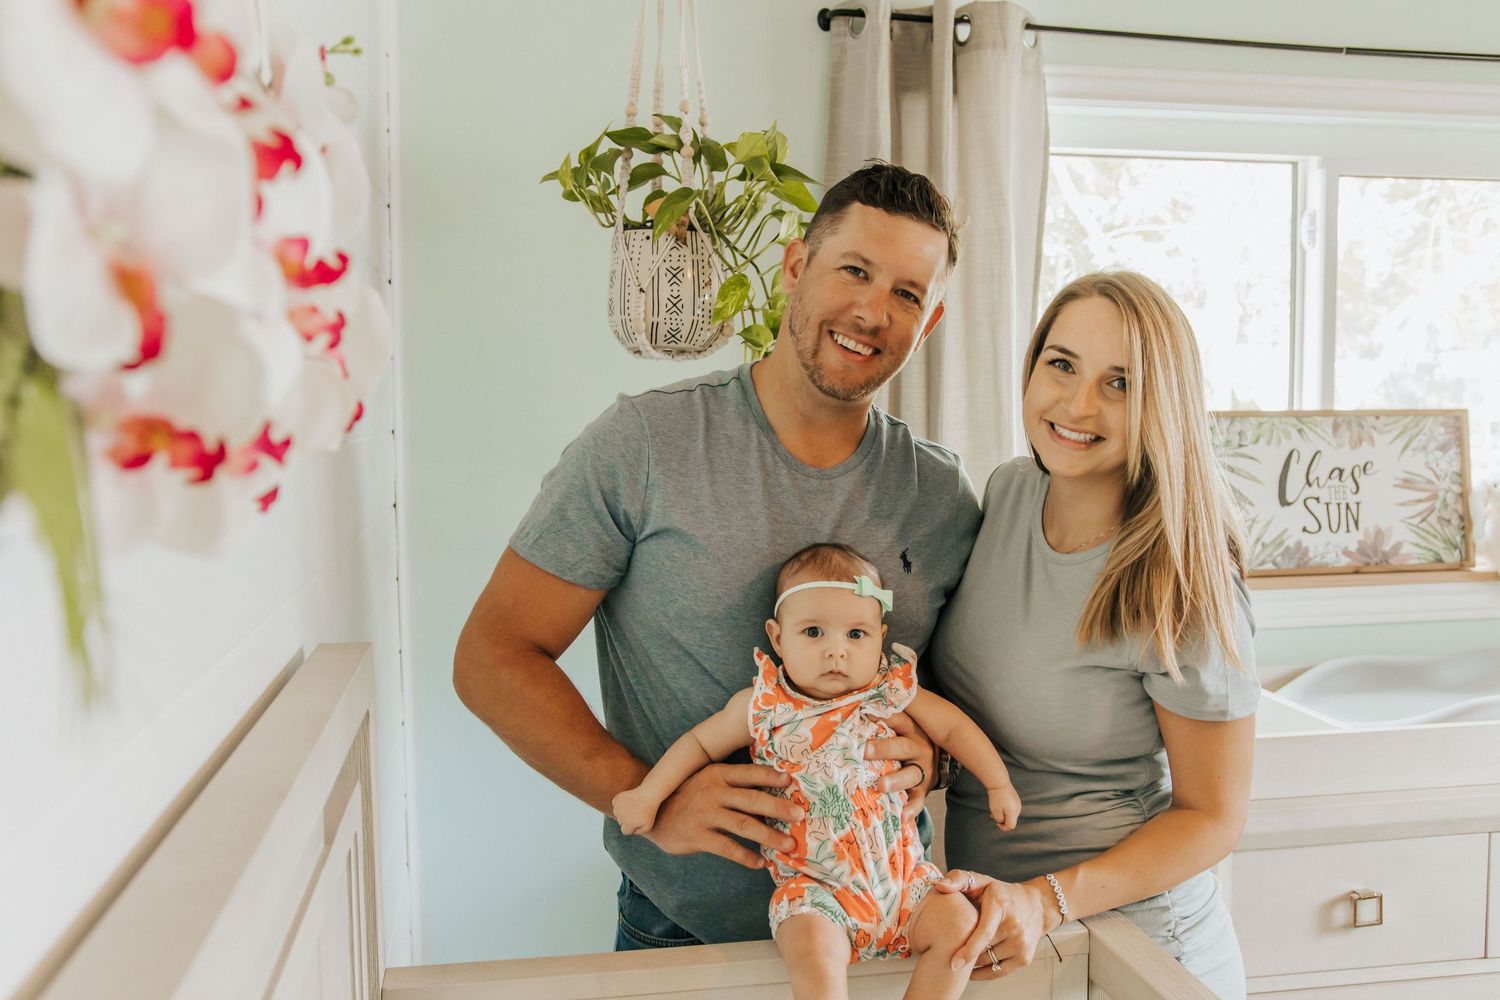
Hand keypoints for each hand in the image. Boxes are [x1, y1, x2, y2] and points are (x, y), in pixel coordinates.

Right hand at [611, 788, 658, 834]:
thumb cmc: (650, 810)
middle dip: (627, 819)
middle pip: (620, 822)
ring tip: (633, 807)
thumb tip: (631, 831)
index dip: (631, 827)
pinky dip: (619, 804)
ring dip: (622, 812)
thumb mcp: (648, 825)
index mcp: (628, 823)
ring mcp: (618, 806)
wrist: (649, 794)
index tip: (637, 821)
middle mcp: (621, 816)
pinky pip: (615, 804)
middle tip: (636, 813)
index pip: (625, 831)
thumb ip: (638, 832)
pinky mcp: (617, 798)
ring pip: (617, 813)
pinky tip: (628, 802)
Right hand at [643, 763, 801, 869]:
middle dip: (779, 809)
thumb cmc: (688, 797)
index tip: (793, 784)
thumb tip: (771, 794)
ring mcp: (705, 814)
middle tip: (800, 817)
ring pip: (744, 825)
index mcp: (718, 774)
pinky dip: (746, 856)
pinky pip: (728, 848)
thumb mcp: (707, 781)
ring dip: (770, 837)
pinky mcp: (697, 836)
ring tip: (789, 846)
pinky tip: (760, 863)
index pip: (750, 774)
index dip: (772, 778)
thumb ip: (733, 785)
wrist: (652, 814)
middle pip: (753, 800)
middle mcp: (713, 791)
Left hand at [865, 710, 936, 823]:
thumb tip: (852, 704)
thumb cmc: (906, 739)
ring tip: (880, 785)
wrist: (936, 759)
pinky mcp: (923, 789)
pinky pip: (919, 800)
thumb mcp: (901, 726)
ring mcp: (923, 770)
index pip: (899, 719)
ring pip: (911, 774)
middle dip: (883, 749)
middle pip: (902, 747)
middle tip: (864, 750)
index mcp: (911, 729)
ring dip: (896, 780)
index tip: (865, 713)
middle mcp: (919, 748)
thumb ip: (882, 719)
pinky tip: (903, 816)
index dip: (884, 716)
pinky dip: (912, 808)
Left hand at [933, 869, 1048, 978]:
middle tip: (950, 951)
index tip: (954, 963)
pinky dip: (984, 972)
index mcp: (1001, 906)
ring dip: (975, 961)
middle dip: (966, 952)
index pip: (984, 932)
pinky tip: (973, 968)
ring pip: (989, 961)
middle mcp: (1014, 926)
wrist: (1037, 906)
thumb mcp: (981, 881)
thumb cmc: (1001, 894)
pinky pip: (998, 972)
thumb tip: (939, 885)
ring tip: (964, 954)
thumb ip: (958, 879)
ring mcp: (1021, 944)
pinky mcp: (1025, 958)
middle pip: (983, 949)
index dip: (968, 950)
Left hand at [987, 784, 1021, 831]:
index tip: (996, 823)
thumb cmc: (996, 797)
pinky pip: (1011, 808)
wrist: (999, 782)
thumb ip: (1000, 820)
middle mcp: (1018, 809)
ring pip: (1011, 814)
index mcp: (1014, 813)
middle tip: (993, 815)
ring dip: (1003, 814)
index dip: (1003, 828)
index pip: (1011, 826)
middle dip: (1003, 820)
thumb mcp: (995, 812)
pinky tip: (999, 805)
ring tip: (994, 810)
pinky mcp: (1016, 799)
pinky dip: (1005, 809)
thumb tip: (1002, 821)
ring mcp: (1018, 803)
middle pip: (1011, 820)